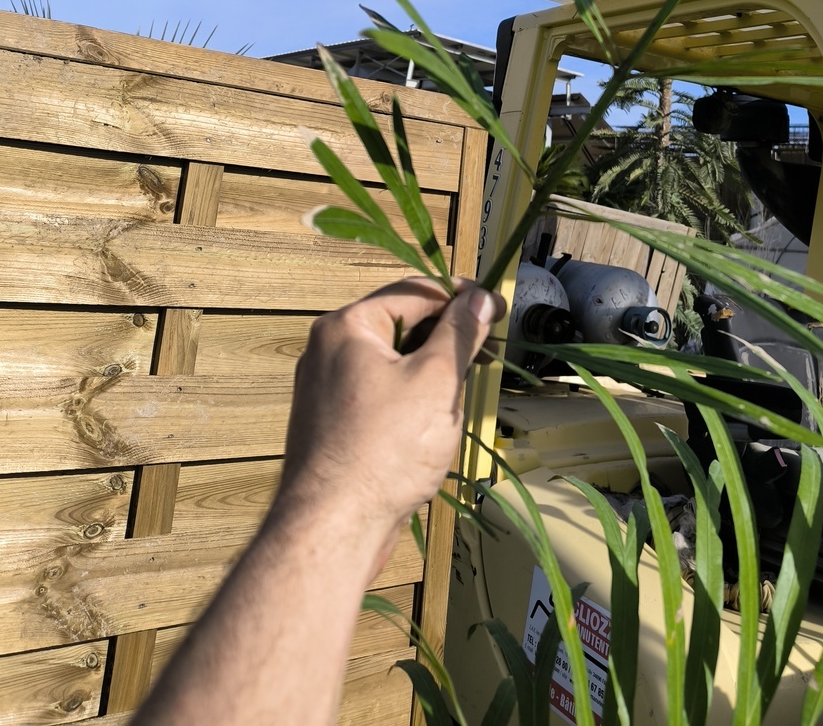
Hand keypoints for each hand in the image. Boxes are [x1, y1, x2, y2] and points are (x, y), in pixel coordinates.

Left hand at [272, 277, 504, 558]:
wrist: (331, 530)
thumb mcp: (436, 382)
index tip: (497, 309)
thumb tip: (479, 298)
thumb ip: (459, 334)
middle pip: (402, 325)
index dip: (461, 297)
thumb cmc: (385, 452)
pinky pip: (379, 392)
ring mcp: (325, 387)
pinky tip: (430, 428)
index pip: (415, 292)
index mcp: (347, 326)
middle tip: (486, 356)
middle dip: (446, 342)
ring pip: (393, 362)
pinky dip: (409, 399)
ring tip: (457, 402)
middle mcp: (328, 348)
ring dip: (431, 375)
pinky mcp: (331, 422)